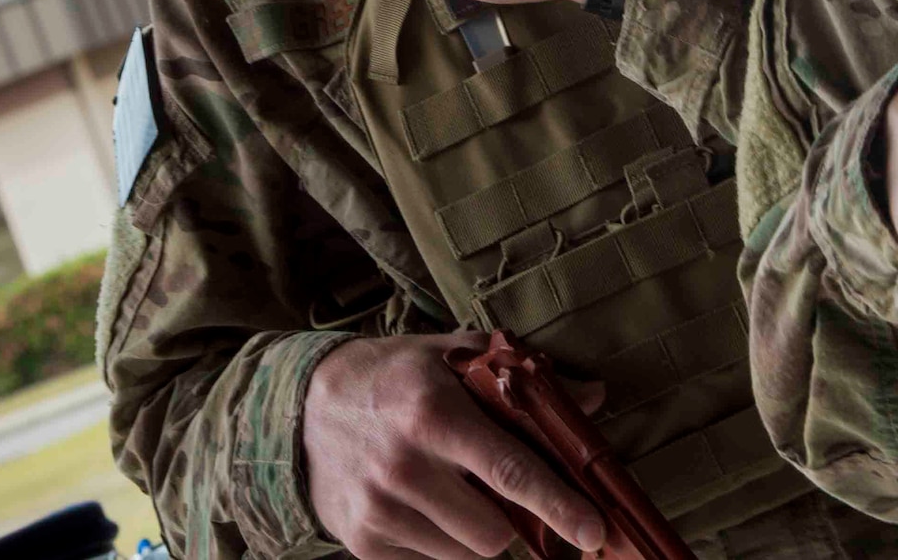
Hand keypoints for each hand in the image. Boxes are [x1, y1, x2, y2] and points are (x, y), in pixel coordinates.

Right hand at [302, 332, 606, 559]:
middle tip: (504, 495)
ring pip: (466, 556)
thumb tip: (592, 397)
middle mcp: (404, 466)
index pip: (511, 471)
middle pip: (495, 533)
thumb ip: (523, 378)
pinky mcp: (363, 543)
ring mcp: (380, 510)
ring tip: (456, 491)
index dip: (560, 505)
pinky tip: (424, 505)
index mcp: (434, 413)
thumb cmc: (394, 377)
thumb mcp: (452, 358)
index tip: (595, 530)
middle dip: (514, 522)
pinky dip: (442, 543)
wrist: (302, 407)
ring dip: (478, 533)